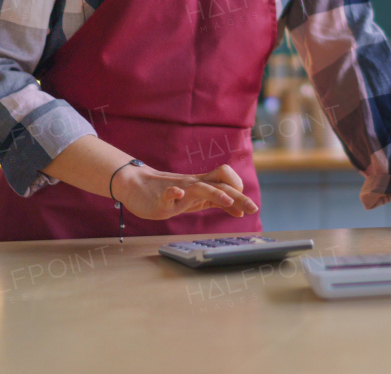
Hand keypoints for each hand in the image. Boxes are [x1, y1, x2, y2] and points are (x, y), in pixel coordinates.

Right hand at [116, 163, 258, 220]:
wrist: (136, 184)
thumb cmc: (169, 193)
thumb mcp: (197, 200)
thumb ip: (217, 203)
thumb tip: (240, 210)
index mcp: (203, 186)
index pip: (227, 181)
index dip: (239, 191)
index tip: (247, 208)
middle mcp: (193, 185)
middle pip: (221, 185)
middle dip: (238, 196)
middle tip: (254, 208)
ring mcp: (178, 189)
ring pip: (200, 187)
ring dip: (215, 193)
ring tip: (227, 201)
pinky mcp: (160, 197)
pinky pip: (167, 193)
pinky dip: (173, 193)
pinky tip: (177, 195)